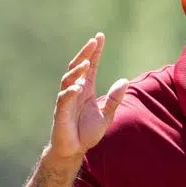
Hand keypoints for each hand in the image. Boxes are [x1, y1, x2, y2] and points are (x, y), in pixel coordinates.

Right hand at [49, 32, 128, 160]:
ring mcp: (66, 100)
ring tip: (87, 63)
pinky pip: (64, 99)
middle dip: (85, 54)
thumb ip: (114, 99)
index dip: (95, 52)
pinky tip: (78, 87)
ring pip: (68, 79)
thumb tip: (125, 81)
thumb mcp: (106, 115)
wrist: (74, 150)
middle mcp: (75, 91)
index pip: (91, 67)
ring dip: (77, 71)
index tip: (99, 37)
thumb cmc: (87, 133)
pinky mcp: (60, 112)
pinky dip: (70, 92)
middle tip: (93, 41)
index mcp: (86, 90)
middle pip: (78, 67)